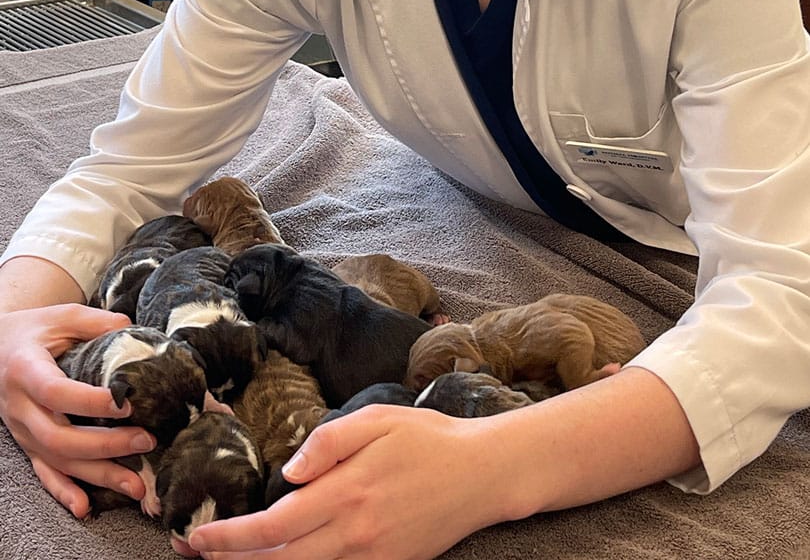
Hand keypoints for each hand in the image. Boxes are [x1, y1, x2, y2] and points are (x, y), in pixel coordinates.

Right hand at [0, 303, 156, 517]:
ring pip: (57, 461)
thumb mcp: (61, 316)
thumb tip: (132, 328)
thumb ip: (94, 321)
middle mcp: (20, 407)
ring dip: (97, 474)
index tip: (127, 402)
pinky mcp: (27, 444)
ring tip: (135, 484)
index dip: (90, 402)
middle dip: (105, 445)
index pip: (56, 393)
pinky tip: (85, 507)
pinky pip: (44, 473)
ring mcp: (22, 430)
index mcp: (26, 370)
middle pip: (59, 437)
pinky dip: (64, 492)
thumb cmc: (34, 330)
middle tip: (145, 441)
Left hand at [188, 404, 513, 559]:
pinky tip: (282, 559)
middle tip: (194, 552)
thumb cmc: (428, 439)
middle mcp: (354, 536)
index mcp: (346, 494)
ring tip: (229, 558)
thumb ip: (328, 442)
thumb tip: (287, 472)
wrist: (482, 474)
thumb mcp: (377, 420)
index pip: (273, 526)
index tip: (197, 538)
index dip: (230, 539)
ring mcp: (372, 559)